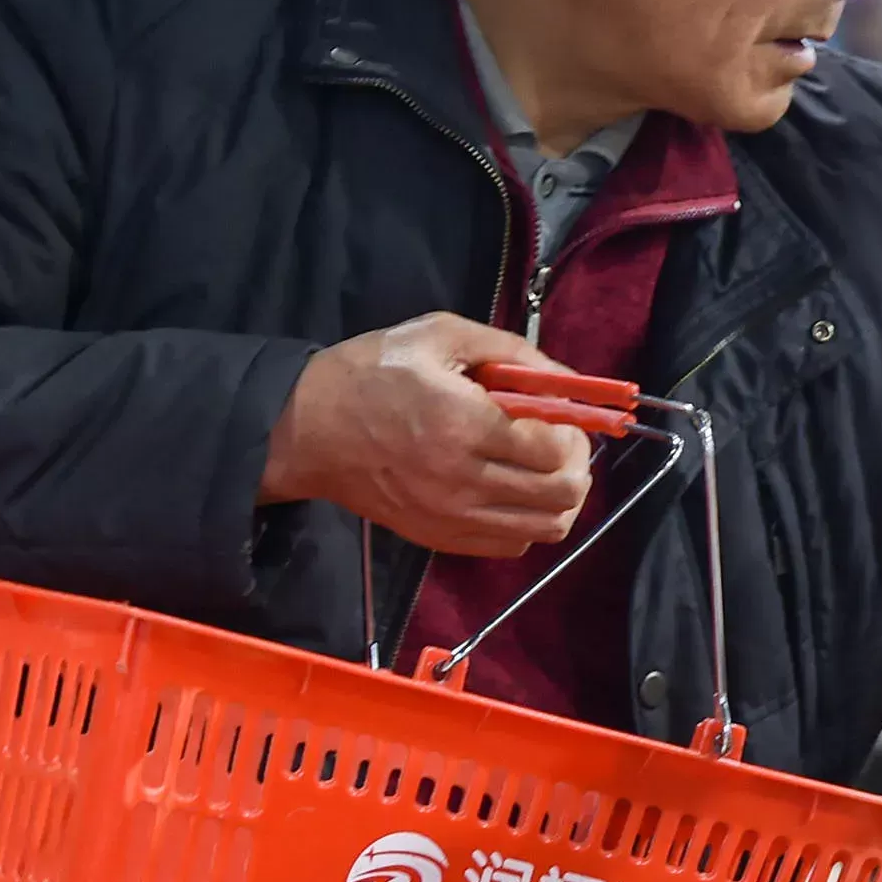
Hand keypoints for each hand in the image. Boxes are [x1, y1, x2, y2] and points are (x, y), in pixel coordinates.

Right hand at [260, 313, 590, 558]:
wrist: (307, 427)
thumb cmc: (373, 372)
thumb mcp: (440, 335)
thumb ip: (512, 351)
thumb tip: (569, 377)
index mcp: (463, 425)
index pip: (553, 448)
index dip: (571, 430)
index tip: (559, 414)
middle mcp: (461, 480)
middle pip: (560, 494)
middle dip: (575, 465)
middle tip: (562, 442)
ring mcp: (450, 517)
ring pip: (544, 528)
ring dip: (560, 499)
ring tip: (546, 471)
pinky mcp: (438, 538)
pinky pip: (510, 545)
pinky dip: (527, 522)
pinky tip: (515, 493)